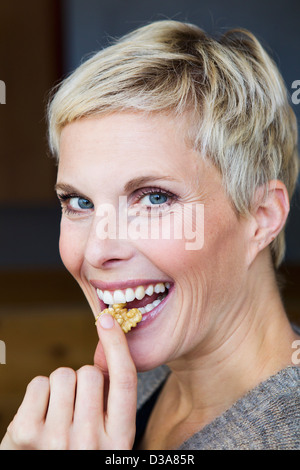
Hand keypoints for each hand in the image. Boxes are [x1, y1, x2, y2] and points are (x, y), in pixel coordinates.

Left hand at [0, 314, 136, 449]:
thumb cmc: (79, 454)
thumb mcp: (107, 438)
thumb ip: (112, 403)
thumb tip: (108, 348)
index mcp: (119, 440)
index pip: (125, 381)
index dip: (117, 345)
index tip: (107, 318)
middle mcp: (90, 442)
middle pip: (90, 373)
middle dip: (84, 380)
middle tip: (77, 407)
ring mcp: (56, 440)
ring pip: (63, 375)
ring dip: (60, 387)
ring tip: (58, 414)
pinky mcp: (26, 434)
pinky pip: (39, 383)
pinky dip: (39, 393)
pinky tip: (40, 417)